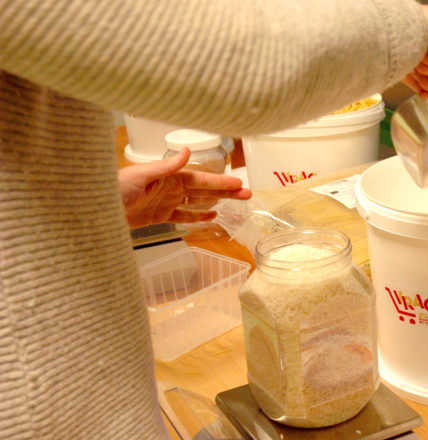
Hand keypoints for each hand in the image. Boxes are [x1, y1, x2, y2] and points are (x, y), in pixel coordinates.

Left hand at [119, 147, 251, 228]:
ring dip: (217, 202)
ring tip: (237, 203)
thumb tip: (186, 150)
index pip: (200, 179)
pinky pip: (183, 217)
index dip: (219, 181)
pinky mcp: (159, 217)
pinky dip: (198, 217)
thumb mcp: (140, 175)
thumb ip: (165, 166)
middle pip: (204, 190)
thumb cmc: (114, 189)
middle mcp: (171, 188)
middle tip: (247, 194)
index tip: (238, 183)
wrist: (95, 209)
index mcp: (169, 177)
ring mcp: (166, 202)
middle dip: (226, 191)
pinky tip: (212, 216)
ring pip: (198, 202)